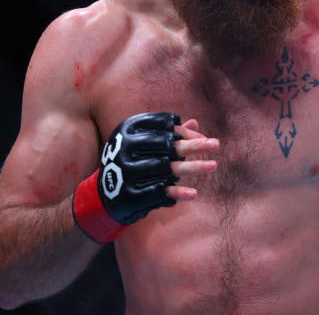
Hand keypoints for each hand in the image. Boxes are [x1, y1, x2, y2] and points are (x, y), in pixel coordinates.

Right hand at [73, 112, 219, 241]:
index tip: (202, 135)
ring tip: (213, 165)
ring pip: (167, 168)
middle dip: (193, 145)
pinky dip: (177, 193)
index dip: (184, 131)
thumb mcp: (145, 144)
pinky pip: (159, 192)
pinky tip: (194, 193)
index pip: (162, 126)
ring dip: (193, 167)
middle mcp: (125, 149)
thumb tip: (196, 124)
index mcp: (127, 131)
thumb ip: (168, 135)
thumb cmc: (131, 161)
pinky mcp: (130, 195)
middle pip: (167, 145)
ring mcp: (126, 173)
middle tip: (216, 144)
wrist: (103, 195)